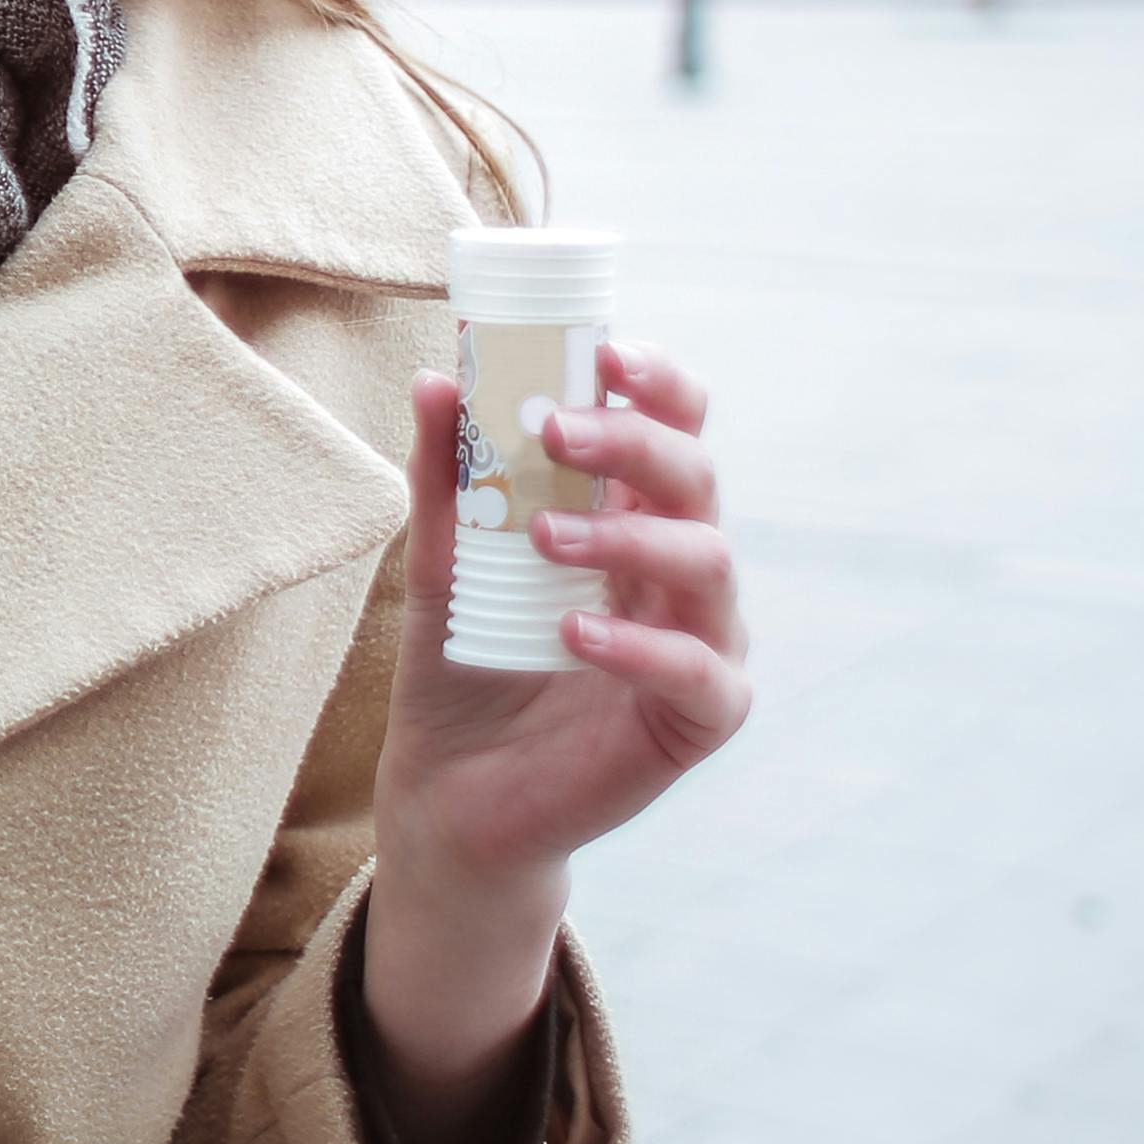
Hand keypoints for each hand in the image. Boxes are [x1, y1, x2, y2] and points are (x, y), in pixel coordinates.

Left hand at [354, 342, 748, 1143]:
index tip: (603, 352)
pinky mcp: (694, 719)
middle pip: (697, 478)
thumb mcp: (443, 563)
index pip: (675, 427)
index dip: (659, 382)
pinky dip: (642, 647)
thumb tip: (433, 381)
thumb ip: (447, 479)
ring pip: (710, 563)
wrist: (447, 790)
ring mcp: (697, 642)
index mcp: (633, 515)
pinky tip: (574, 634)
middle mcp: (677, 569)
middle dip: (635, 439)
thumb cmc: (463, 664)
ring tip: (544, 536)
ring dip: (631, 536)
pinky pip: (699, 672)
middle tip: (556, 426)